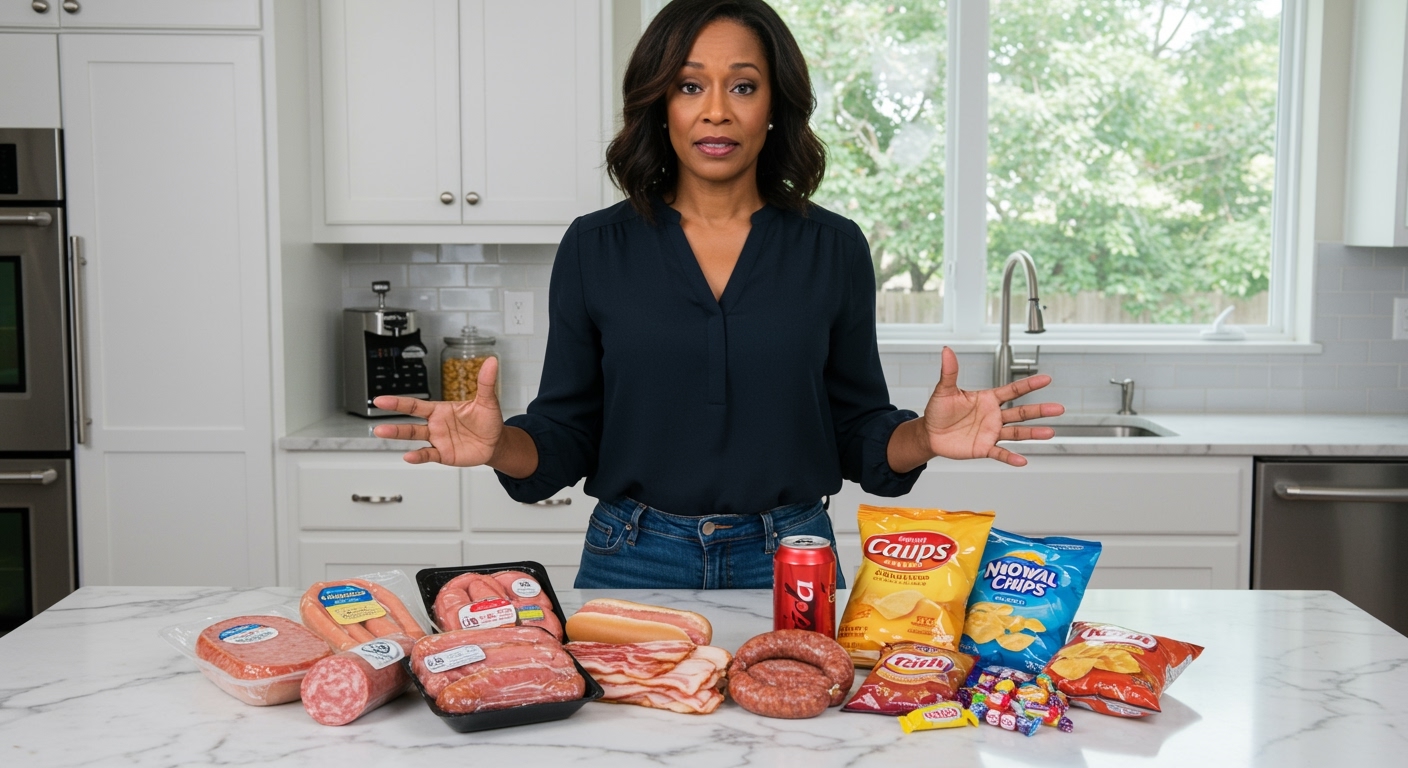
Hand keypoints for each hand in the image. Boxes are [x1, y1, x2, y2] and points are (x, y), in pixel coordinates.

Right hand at [371, 357, 504, 466]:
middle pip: (410, 423)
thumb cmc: (488, 420)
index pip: (416, 405)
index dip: (399, 402)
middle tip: (376, 423)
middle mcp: (435, 425)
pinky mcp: (444, 454)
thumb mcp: (487, 401)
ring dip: (398, 435)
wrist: (496, 442)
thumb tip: (492, 362)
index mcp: (440, 410)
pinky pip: (428, 455)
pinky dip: (418, 456)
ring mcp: (438, 440)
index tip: (381, 400)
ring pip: (414, 437)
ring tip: (382, 433)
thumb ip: (485, 382)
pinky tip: (409, 456)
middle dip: (393, 423)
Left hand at [916, 346, 1063, 467]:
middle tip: (1058, 408)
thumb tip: (947, 351)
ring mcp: (991, 432)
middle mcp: (994, 416)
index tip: (1046, 379)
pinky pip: (1000, 453)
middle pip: (1021, 412)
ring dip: (1033, 433)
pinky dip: (1010, 457)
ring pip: (1016, 433)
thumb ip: (950, 372)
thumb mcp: (944, 390)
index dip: (1029, 385)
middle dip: (1040, 410)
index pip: (1012, 390)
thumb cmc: (938, 411)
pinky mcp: (984, 448)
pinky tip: (1021, 460)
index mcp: (988, 399)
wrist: (930, 434)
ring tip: (1050, 433)